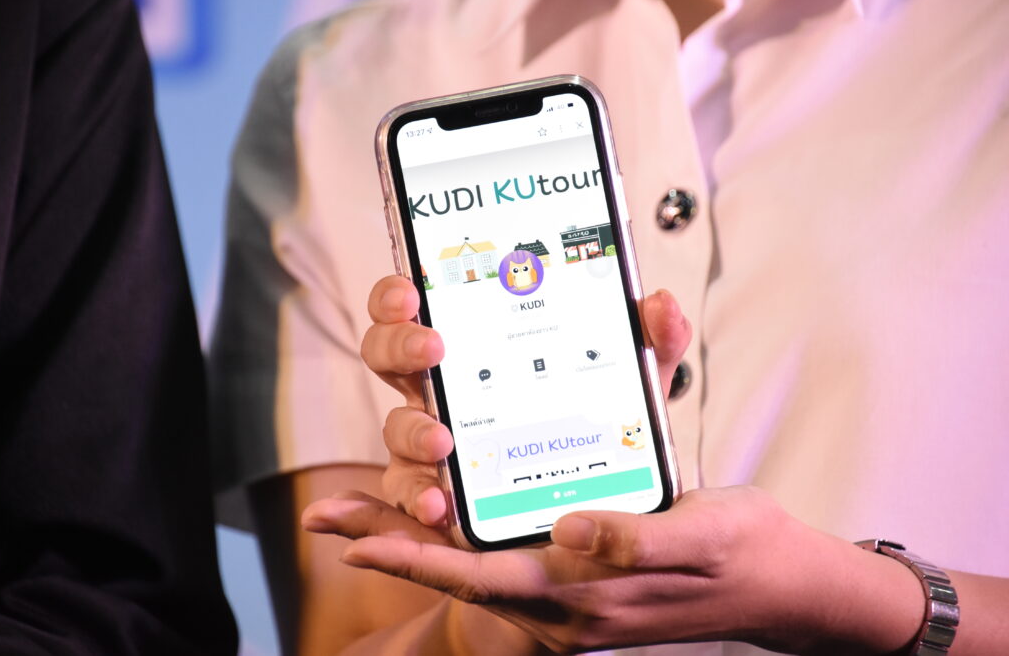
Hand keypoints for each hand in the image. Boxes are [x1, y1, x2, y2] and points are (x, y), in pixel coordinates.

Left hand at [303, 485, 917, 653]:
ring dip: (421, 538)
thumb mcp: (701, 535)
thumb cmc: (745, 554)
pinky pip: (508, 561)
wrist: (784, 585)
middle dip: (393, 541)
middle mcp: (568, 604)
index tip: (350, 540)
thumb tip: (565, 532)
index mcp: (587, 594)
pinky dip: (467, 538)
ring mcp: (574, 596)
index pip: (478, 578)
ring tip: (368, 511)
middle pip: (459, 572)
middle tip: (330, 516)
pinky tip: (452, 510)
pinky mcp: (585, 580)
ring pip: (476, 566)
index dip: (412, 557)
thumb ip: (633, 538)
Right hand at [358, 275, 690, 525]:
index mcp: (473, 346)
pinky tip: (440, 506)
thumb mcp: (630, 380)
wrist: (604, 498)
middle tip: (433, 347)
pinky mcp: (439, 492)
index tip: (411, 289)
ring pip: (394, 428)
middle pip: (388, 355)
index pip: (416, 307)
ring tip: (443, 441)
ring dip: (411, 430)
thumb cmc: (598, 419)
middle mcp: (440, 388)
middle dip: (399, 344)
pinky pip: (408, 495)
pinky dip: (416, 497)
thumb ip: (649, 343)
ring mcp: (433, 440)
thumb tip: (661, 304)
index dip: (398, 294)